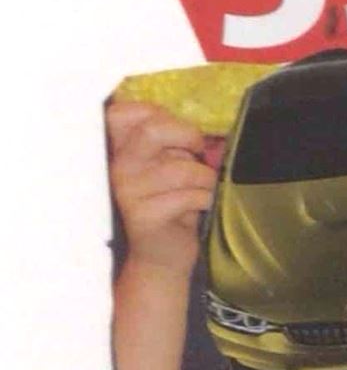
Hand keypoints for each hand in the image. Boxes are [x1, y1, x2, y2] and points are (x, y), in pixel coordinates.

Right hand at [104, 101, 214, 279]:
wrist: (162, 257)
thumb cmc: (171, 206)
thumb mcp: (168, 168)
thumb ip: (171, 144)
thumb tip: (195, 128)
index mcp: (119, 152)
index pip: (122, 114)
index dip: (156, 113)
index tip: (179, 133)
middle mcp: (118, 168)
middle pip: (152, 131)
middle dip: (187, 136)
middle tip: (198, 152)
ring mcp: (128, 192)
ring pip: (180, 168)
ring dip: (205, 177)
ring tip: (204, 189)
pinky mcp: (144, 215)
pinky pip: (189, 196)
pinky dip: (205, 199)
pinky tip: (200, 208)